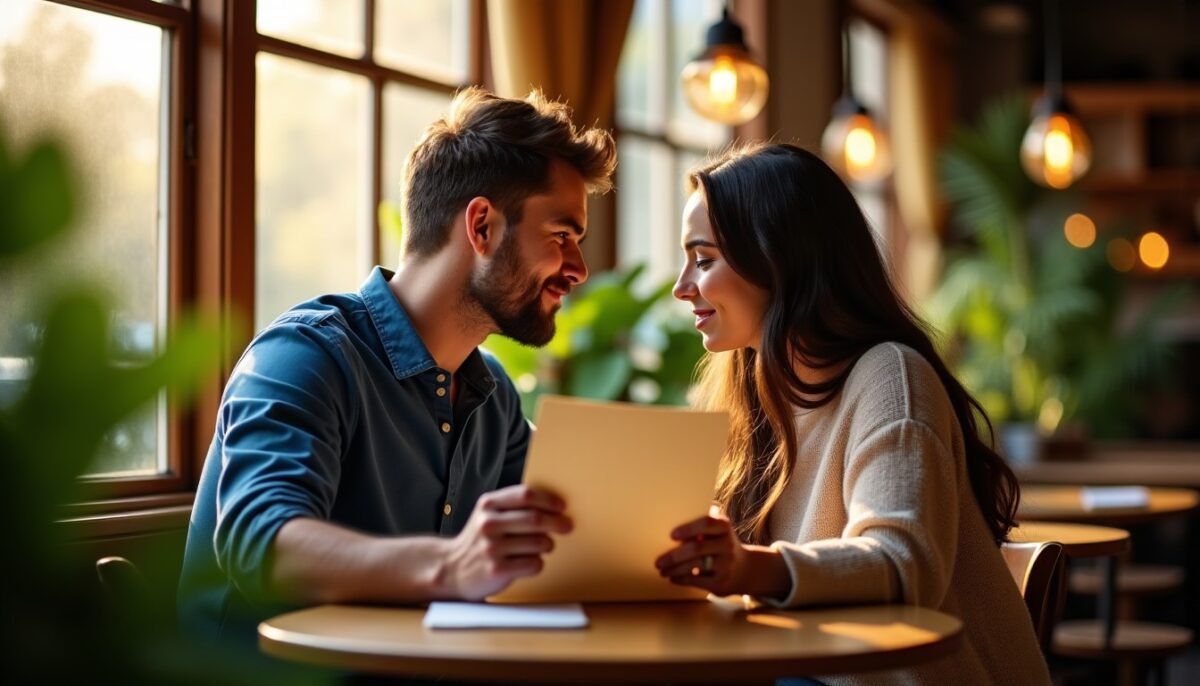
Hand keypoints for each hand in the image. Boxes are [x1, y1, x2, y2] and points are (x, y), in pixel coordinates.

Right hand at [438, 484, 572, 599]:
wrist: (452, 570)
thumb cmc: (480, 541)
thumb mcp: (488, 515)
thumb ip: (513, 506)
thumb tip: (554, 505)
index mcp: (487, 505)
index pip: (525, 495)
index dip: (548, 500)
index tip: (562, 507)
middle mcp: (488, 524)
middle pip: (535, 519)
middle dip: (557, 522)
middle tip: (567, 526)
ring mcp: (491, 548)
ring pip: (539, 543)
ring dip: (548, 545)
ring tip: (543, 546)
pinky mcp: (497, 570)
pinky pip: (534, 564)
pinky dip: (538, 563)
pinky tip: (529, 562)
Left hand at [654, 513, 748, 596]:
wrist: (746, 569)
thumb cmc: (721, 545)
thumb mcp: (718, 532)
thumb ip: (700, 527)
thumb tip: (666, 526)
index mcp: (724, 527)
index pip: (707, 523)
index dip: (689, 529)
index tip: (672, 535)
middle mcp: (728, 545)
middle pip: (698, 548)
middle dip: (675, 556)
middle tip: (658, 562)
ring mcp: (726, 565)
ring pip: (696, 566)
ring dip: (675, 569)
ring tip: (662, 571)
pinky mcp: (722, 582)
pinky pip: (697, 581)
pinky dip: (682, 579)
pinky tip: (672, 578)